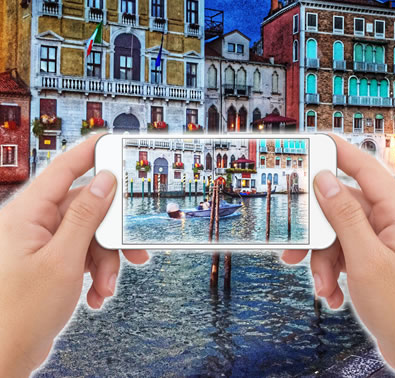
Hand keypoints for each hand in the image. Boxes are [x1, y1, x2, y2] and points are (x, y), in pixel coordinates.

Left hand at [0, 135, 148, 375]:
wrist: (5, 356)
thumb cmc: (20, 312)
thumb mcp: (64, 260)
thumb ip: (85, 217)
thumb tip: (104, 182)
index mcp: (27, 215)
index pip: (62, 170)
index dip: (88, 152)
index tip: (112, 141)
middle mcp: (33, 225)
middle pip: (85, 210)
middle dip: (111, 234)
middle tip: (134, 248)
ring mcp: (42, 245)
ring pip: (89, 236)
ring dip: (105, 262)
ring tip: (107, 286)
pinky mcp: (50, 263)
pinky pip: (82, 256)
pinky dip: (96, 274)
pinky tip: (97, 295)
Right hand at [282, 135, 394, 376]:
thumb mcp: (365, 261)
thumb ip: (344, 217)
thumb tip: (326, 181)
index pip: (366, 168)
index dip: (338, 152)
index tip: (315, 140)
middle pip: (346, 209)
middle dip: (320, 235)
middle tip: (294, 250)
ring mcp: (391, 242)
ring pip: (344, 235)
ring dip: (326, 261)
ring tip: (322, 287)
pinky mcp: (383, 259)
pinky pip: (351, 253)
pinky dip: (337, 272)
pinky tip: (334, 294)